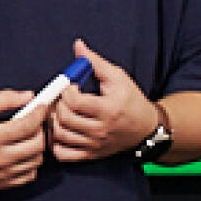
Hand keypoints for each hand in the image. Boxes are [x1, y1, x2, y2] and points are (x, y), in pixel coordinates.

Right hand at [0, 89, 46, 188]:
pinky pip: (29, 175)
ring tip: (29, 134)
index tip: (42, 105)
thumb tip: (31, 96)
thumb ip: (6, 98)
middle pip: (37, 145)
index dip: (39, 113)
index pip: (27, 125)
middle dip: (41, 129)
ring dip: (38, 145)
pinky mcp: (1, 184)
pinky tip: (22, 150)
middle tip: (35, 120)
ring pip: (36, 161)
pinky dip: (31, 161)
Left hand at [49, 39, 156, 161]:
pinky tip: (61, 129)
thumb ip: (95, 62)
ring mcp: (94, 145)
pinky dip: (56, 142)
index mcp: (108, 109)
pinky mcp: (90, 155)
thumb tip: (78, 46)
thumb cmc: (131, 99)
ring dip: (54, 121)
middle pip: (65, 119)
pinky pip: (63, 155)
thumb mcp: (117, 76)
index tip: (72, 86)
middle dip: (59, 104)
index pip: (75, 103)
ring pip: (60, 136)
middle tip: (63, 97)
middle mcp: (100, 130)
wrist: (145, 127)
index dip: (67, 91)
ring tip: (61, 110)